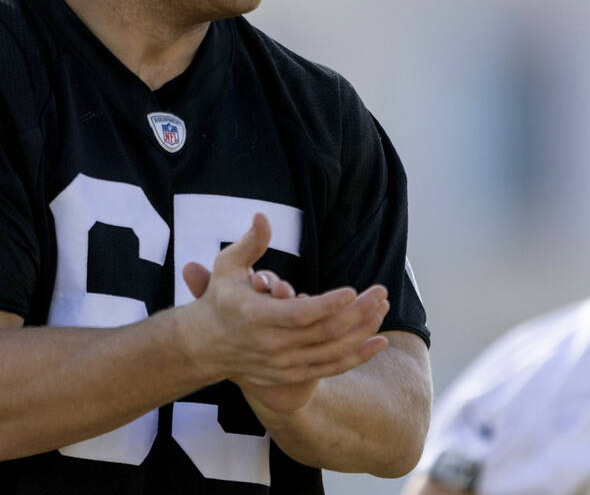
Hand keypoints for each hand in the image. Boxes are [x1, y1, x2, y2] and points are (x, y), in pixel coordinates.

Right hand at [179, 214, 390, 412]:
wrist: (206, 345)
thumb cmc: (221, 298)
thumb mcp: (227, 266)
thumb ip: (250, 243)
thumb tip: (262, 215)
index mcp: (256, 317)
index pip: (299, 314)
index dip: (328, 304)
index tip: (353, 290)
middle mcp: (271, 345)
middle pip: (324, 333)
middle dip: (357, 313)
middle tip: (381, 292)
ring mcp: (283, 364)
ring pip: (332, 351)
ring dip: (362, 331)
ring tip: (382, 309)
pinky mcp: (291, 374)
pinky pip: (331, 368)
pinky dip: (358, 356)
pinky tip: (379, 341)